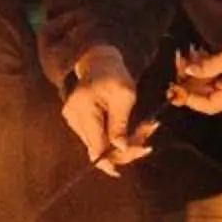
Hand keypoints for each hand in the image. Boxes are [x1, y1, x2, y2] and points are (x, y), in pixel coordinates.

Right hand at [59, 47, 156, 172]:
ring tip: (144, 130)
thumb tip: (120, 148)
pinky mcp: (78, 122)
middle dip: (125, 149)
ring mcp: (73, 120)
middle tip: (148, 144)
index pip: (97, 147)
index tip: (137, 155)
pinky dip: (115, 136)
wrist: (99, 63)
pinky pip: (98, 137)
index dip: (115, 158)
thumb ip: (120, 124)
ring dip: (123, 143)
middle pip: (99, 149)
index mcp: (84, 109)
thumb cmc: (114, 75)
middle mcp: (73, 117)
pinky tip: (132, 130)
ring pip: (100, 145)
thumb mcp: (125, 96)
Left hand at [168, 31, 221, 113]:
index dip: (192, 100)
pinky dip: (201, 68)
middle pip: (206, 95)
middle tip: (179, 64)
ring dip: (193, 73)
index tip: (178, 89)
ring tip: (185, 57)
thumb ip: (211, 64)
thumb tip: (190, 71)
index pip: (211, 104)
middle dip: (189, 82)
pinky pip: (212, 78)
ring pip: (207, 85)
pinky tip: (196, 56)